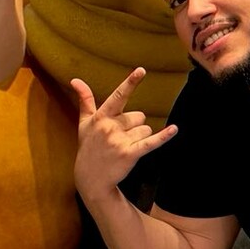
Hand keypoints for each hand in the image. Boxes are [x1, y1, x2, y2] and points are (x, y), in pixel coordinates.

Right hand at [71, 67, 177, 201]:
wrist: (91, 178)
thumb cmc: (89, 147)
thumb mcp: (84, 123)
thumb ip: (84, 100)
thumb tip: (75, 79)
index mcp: (101, 117)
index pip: (118, 96)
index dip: (130, 83)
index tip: (141, 70)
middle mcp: (110, 127)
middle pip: (139, 116)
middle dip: (134, 126)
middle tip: (120, 138)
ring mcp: (120, 141)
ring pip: (146, 128)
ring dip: (140, 137)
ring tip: (125, 147)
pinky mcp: (130, 154)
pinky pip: (151, 142)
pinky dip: (163, 136)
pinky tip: (174, 129)